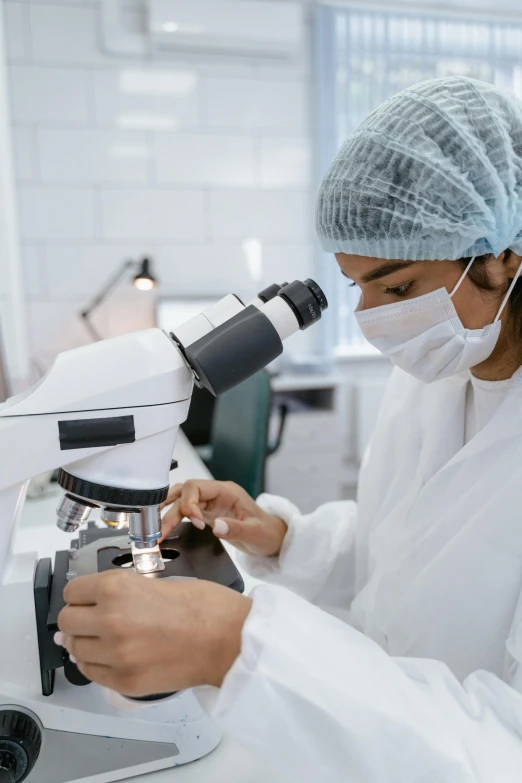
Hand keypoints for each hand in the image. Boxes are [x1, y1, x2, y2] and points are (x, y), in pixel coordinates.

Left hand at [56, 570, 251, 696]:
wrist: (229, 639)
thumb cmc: (203, 607)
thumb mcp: (156, 582)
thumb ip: (120, 594)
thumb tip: (85, 612)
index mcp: (117, 588)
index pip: (72, 592)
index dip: (82, 595)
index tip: (89, 599)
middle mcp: (110, 620)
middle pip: (67, 621)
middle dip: (80, 619)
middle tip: (98, 619)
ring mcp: (116, 654)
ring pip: (75, 648)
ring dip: (88, 642)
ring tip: (113, 638)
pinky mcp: (125, 681)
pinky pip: (91, 672)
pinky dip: (99, 663)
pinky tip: (118, 654)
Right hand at [161, 479, 286, 557]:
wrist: (273, 539)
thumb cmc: (267, 532)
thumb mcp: (255, 532)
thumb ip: (236, 529)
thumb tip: (216, 526)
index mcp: (226, 491)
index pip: (196, 488)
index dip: (190, 504)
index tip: (197, 524)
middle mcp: (215, 495)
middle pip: (184, 493)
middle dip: (171, 511)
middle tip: (161, 532)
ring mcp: (210, 504)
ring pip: (181, 501)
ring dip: (168, 514)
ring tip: (156, 531)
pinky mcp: (207, 515)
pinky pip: (185, 512)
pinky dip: (174, 519)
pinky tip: (165, 529)